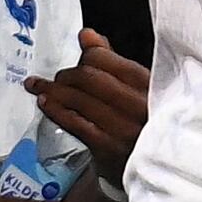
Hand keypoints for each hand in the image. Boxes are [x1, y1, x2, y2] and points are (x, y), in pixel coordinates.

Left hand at [22, 29, 148, 177]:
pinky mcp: (108, 147)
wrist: (162, 166)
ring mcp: (122, 127)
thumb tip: (87, 35)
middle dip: (67, 75)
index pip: (105, 59)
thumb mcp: (140, 90)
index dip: (87, 55)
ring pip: (78, 99)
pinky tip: (46, 104)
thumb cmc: (148, 124)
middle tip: (58, 78)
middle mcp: (137, 104)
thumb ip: (113, 62)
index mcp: (149, 84)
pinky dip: (55, 110)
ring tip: (39, 87)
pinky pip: (73, 122)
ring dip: (53, 90)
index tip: (80, 56)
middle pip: (88, 77)